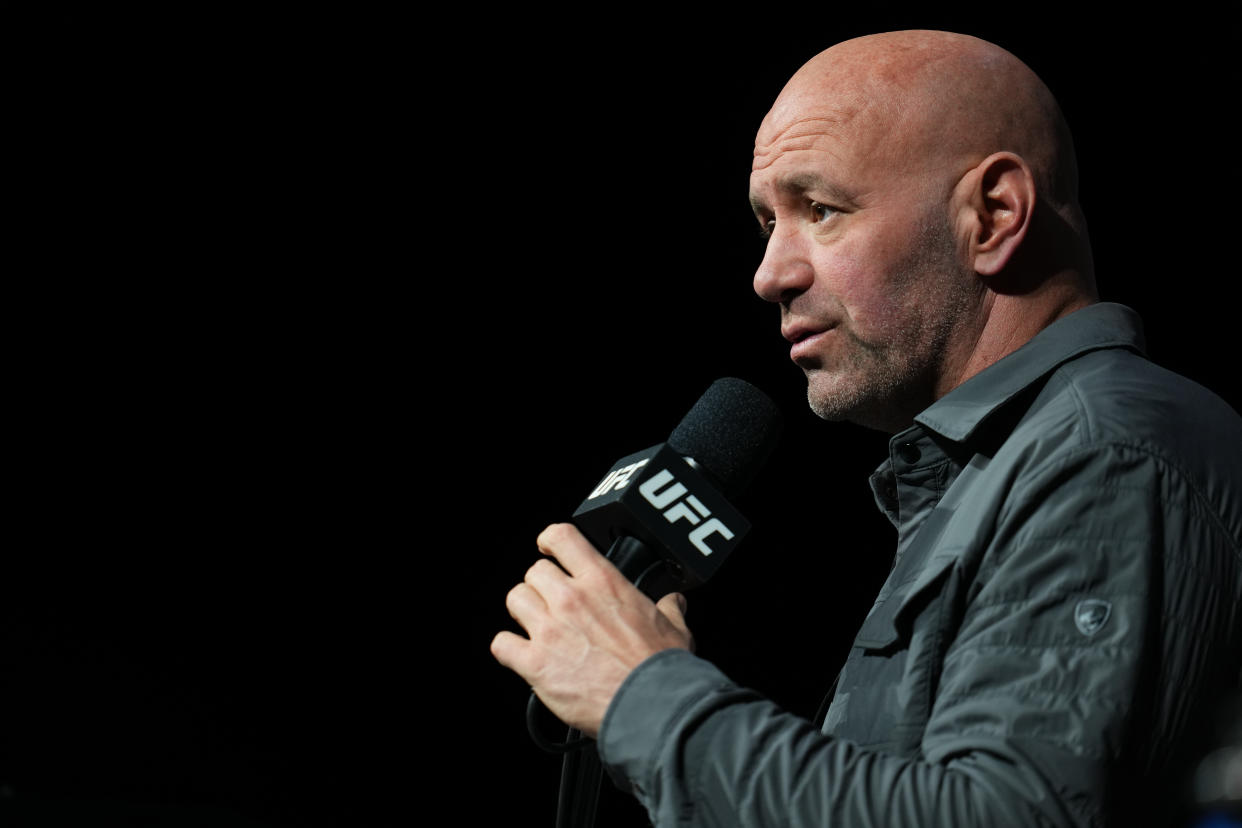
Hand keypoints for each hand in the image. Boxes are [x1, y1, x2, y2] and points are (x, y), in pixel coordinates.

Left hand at [491, 523, 693, 736]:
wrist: (650, 706)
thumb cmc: (661, 669)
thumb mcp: (674, 629)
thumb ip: (669, 609)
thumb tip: (674, 602)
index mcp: (603, 581)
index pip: (562, 537)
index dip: (550, 540)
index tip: (549, 549)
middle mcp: (571, 599)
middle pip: (534, 572)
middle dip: (541, 586)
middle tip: (553, 604)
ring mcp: (550, 630)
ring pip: (515, 599)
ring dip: (524, 612)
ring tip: (538, 627)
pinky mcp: (535, 663)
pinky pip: (502, 644)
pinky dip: (509, 650)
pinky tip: (523, 656)